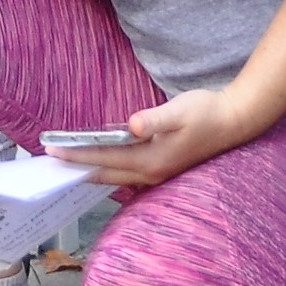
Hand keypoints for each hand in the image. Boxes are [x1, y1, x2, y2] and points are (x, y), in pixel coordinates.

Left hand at [47, 85, 260, 191]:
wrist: (235, 121)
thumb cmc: (207, 113)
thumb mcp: (180, 111)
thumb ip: (155, 119)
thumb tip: (132, 125)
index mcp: (152, 161)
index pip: (105, 159)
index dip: (78, 154)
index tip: (53, 150)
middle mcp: (151, 172)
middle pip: (106, 173)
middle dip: (78, 166)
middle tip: (50, 160)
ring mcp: (157, 171)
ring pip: (116, 174)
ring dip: (92, 167)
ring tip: (67, 161)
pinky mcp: (161, 165)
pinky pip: (126, 169)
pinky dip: (108, 164)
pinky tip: (98, 156)